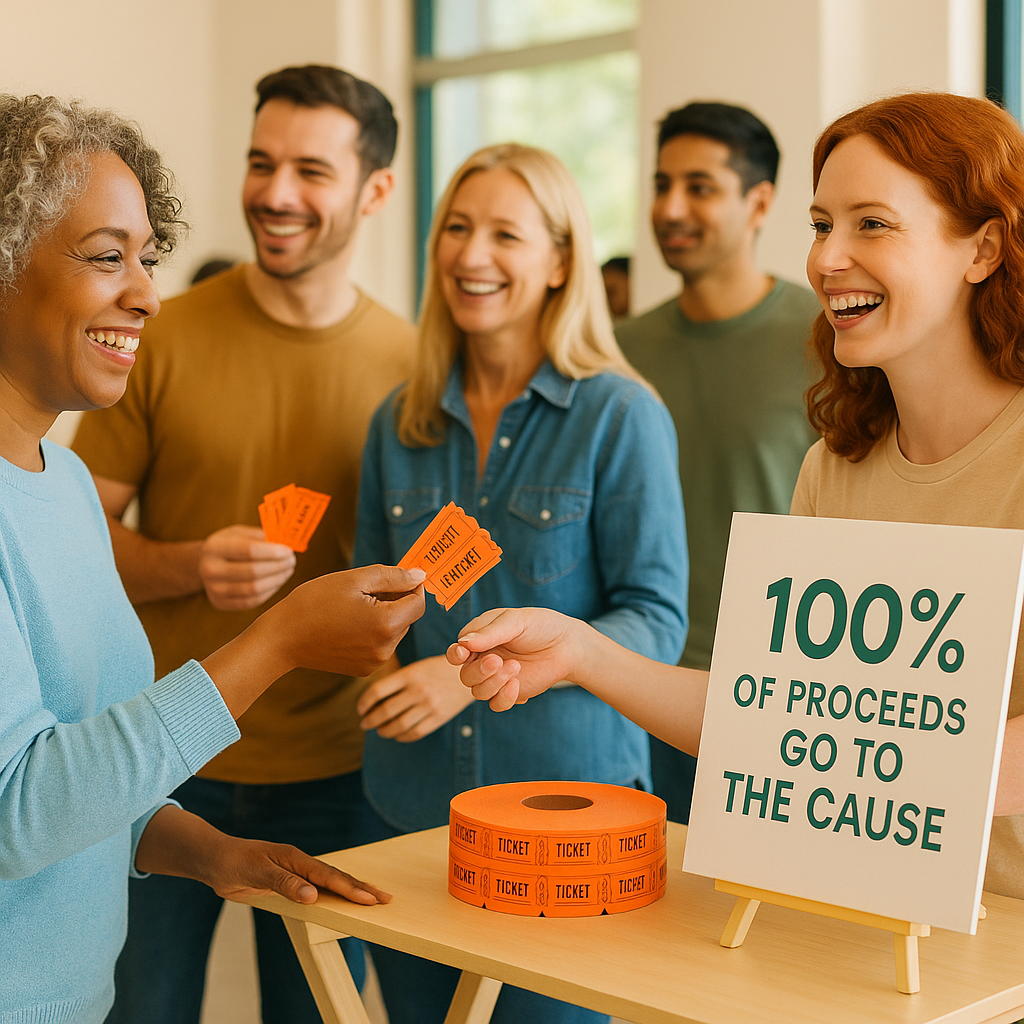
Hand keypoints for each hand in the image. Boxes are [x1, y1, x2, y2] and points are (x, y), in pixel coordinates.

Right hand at [199, 525, 295, 610]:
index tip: (289, 550)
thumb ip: (260, 536)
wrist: (205, 564)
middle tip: (292, 561)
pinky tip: (278, 581)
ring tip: (288, 570)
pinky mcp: (221, 603)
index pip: (250, 550)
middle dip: (278, 566)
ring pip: (254, 589)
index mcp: (214, 547)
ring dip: (277, 580)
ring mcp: (214, 589)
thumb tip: (286, 542)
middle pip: (253, 571)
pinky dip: (269, 592)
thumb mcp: (239, 533)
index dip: (273, 552)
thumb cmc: (229, 545)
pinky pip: (252, 601)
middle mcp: (210, 569)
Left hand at [203, 833, 390, 906]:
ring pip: (329, 882)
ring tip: (373, 897)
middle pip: (336, 877)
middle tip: (386, 898)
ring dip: (351, 890)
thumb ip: (285, 884)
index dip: (350, 888)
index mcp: (296, 859)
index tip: (370, 899)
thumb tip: (313, 896)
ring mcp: (296, 872)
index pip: (328, 877)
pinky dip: (334, 893)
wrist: (217, 860)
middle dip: (361, 888)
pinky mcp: (289, 881)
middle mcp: (300, 864)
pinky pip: (317, 888)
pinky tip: (342, 899)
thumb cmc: (235, 863)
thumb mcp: (257, 873)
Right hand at [273, 564, 425, 676]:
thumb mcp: (354, 579)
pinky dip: (373, 631)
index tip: (396, 576)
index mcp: (386, 624)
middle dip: (395, 600)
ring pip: (395, 631)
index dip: (411, 586)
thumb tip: (421, 575)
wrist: (281, 638)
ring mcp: (375, 662)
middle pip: (407, 617)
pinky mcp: (364, 669)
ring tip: (353, 606)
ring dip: (384, 615)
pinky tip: (348, 623)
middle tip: (366, 589)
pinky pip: (380, 644)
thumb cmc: (314, 602)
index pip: (419, 602)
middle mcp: (386, 649)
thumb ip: (393, 576)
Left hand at [357, 655, 474, 740]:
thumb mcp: (416, 667)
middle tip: (364, 723)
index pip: (377, 691)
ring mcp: (429, 706)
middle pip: (385, 711)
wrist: (470, 674)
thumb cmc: (437, 670)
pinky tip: (396, 734)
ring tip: (379, 730)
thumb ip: (397, 681)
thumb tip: (372, 700)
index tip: (360, 708)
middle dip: (370, 720)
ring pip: (398, 725)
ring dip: (384, 730)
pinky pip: (415, 733)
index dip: (364, 702)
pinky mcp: (439, 718)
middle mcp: (418, 690)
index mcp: (410, 674)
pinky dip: (401, 736)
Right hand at [446, 607, 583, 710]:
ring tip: (516, 666)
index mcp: (479, 639)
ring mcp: (496, 678)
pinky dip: (503, 697)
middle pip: (465, 675)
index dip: (455, 655)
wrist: (568, 645)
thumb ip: (489, 632)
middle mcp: (483, 659)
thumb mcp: (515, 621)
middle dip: (479, 670)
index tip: (464, 653)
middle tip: (498, 660)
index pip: (457, 651)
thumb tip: (463, 643)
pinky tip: (517, 685)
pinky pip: (495, 704)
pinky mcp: (510, 693)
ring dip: (494, 682)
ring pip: (477, 692)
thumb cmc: (541, 626)